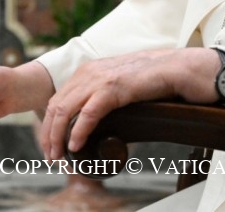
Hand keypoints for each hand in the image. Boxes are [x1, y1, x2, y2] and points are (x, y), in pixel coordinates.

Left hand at [40, 48, 222, 160]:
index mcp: (86, 72)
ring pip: (65, 110)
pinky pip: (87, 113)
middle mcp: (87, 73)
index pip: (56, 101)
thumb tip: (92, 123)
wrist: (176, 68)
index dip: (48, 125)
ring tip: (59, 156)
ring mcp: (98, 79)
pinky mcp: (113, 87)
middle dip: (48, 134)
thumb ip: (101, 96)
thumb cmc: (151, 80)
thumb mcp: (117, 85)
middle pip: (54, 107)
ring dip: (57, 136)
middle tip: (50, 156)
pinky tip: (75, 146)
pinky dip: (78, 131)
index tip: (50, 145)